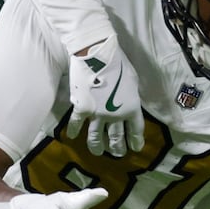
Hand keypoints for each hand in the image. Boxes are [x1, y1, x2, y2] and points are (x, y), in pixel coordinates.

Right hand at [66, 34, 146, 156]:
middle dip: (118, 148)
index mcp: (131, 107)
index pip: (136, 129)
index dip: (136, 140)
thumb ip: (130, 94)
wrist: (96, 55)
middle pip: (117, 137)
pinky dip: (74, 131)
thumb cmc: (118, 63)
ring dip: (97, 147)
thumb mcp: (132, 79)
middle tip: (118, 153)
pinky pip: (76, 124)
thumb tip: (127, 100)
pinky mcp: (81, 109)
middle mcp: (115, 115)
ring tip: (98, 152)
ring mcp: (97, 115)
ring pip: (96, 137)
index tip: (136, 148)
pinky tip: (72, 137)